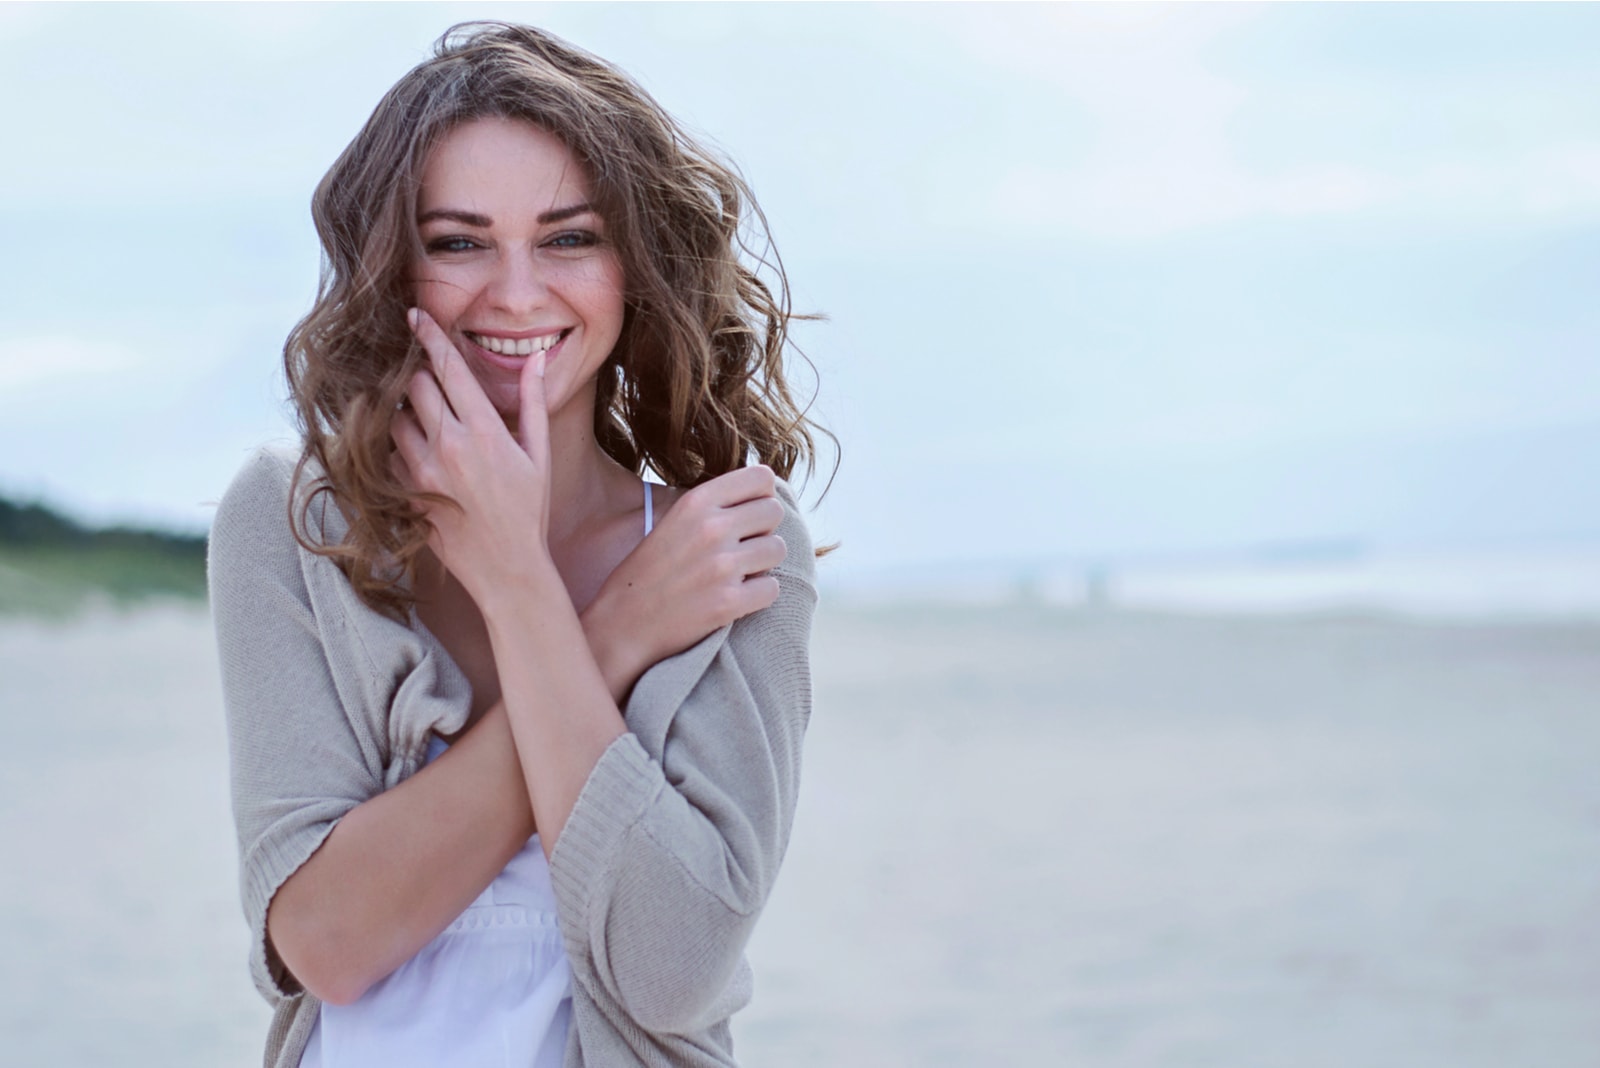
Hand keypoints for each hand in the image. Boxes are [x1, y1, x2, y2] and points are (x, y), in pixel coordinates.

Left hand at [390, 307, 553, 605]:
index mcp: (484, 431)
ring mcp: (422, 470)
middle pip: (415, 385)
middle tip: (430, 384)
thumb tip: (536, 359)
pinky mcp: (406, 492)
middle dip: (420, 377)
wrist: (507, 567)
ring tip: (426, 422)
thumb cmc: (529, 510)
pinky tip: (419, 456)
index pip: (449, 367)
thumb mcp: (539, 454)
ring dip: (406, 412)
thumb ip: (533, 402)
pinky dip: (398, 447)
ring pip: (396, 417)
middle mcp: (449, 445)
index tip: (415, 316)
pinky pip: (389, 454)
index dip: (430, 336)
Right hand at [583, 465, 787, 694]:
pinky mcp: (729, 602)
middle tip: (741, 548)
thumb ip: (713, 506)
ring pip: (778, 549)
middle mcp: (712, 528)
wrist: (622, 624)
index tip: (748, 514)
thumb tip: (763, 493)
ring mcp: (722, 566)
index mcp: (696, 502)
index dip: (761, 496)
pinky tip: (735, 597)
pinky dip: (758, 595)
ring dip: (762, 563)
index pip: (761, 478)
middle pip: (774, 512)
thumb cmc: (647, 573)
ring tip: (736, 573)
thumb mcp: (673, 521)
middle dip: (763, 530)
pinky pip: (772, 588)